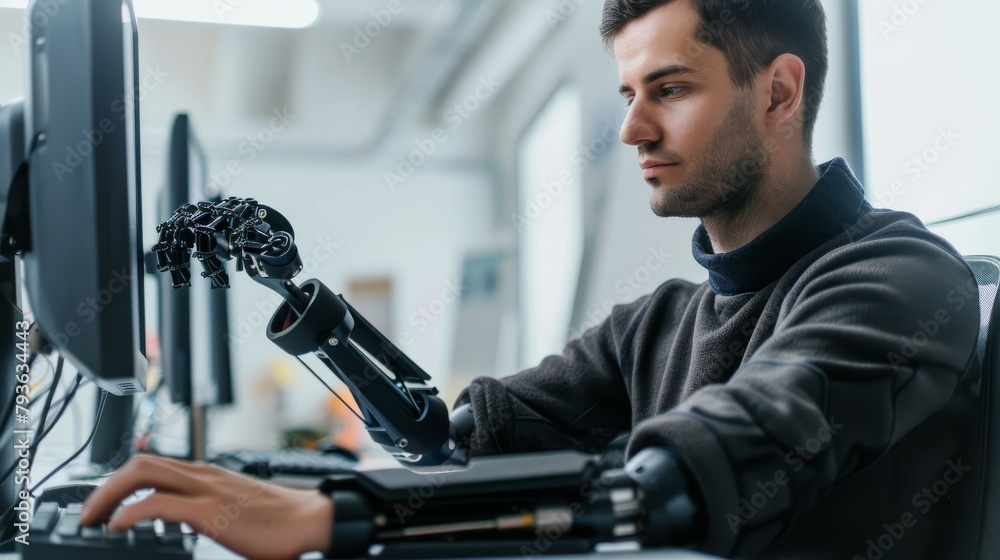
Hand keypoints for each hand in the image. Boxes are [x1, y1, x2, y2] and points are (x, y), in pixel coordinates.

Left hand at [79, 454, 332, 559]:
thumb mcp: (234, 507)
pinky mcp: (210, 511)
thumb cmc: (278, 520)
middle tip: (88, 514)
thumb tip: (179, 522)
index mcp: (207, 474)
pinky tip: (120, 527)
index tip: (103, 506)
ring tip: (94, 519)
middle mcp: (202, 474)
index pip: (152, 464)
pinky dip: (130, 513)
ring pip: (143, 473)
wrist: (309, 522)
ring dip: (108, 496)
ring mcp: (206, 489)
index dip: (119, 483)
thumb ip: (207, 507)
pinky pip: (157, 504)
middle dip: (103, 487)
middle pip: (139, 462)